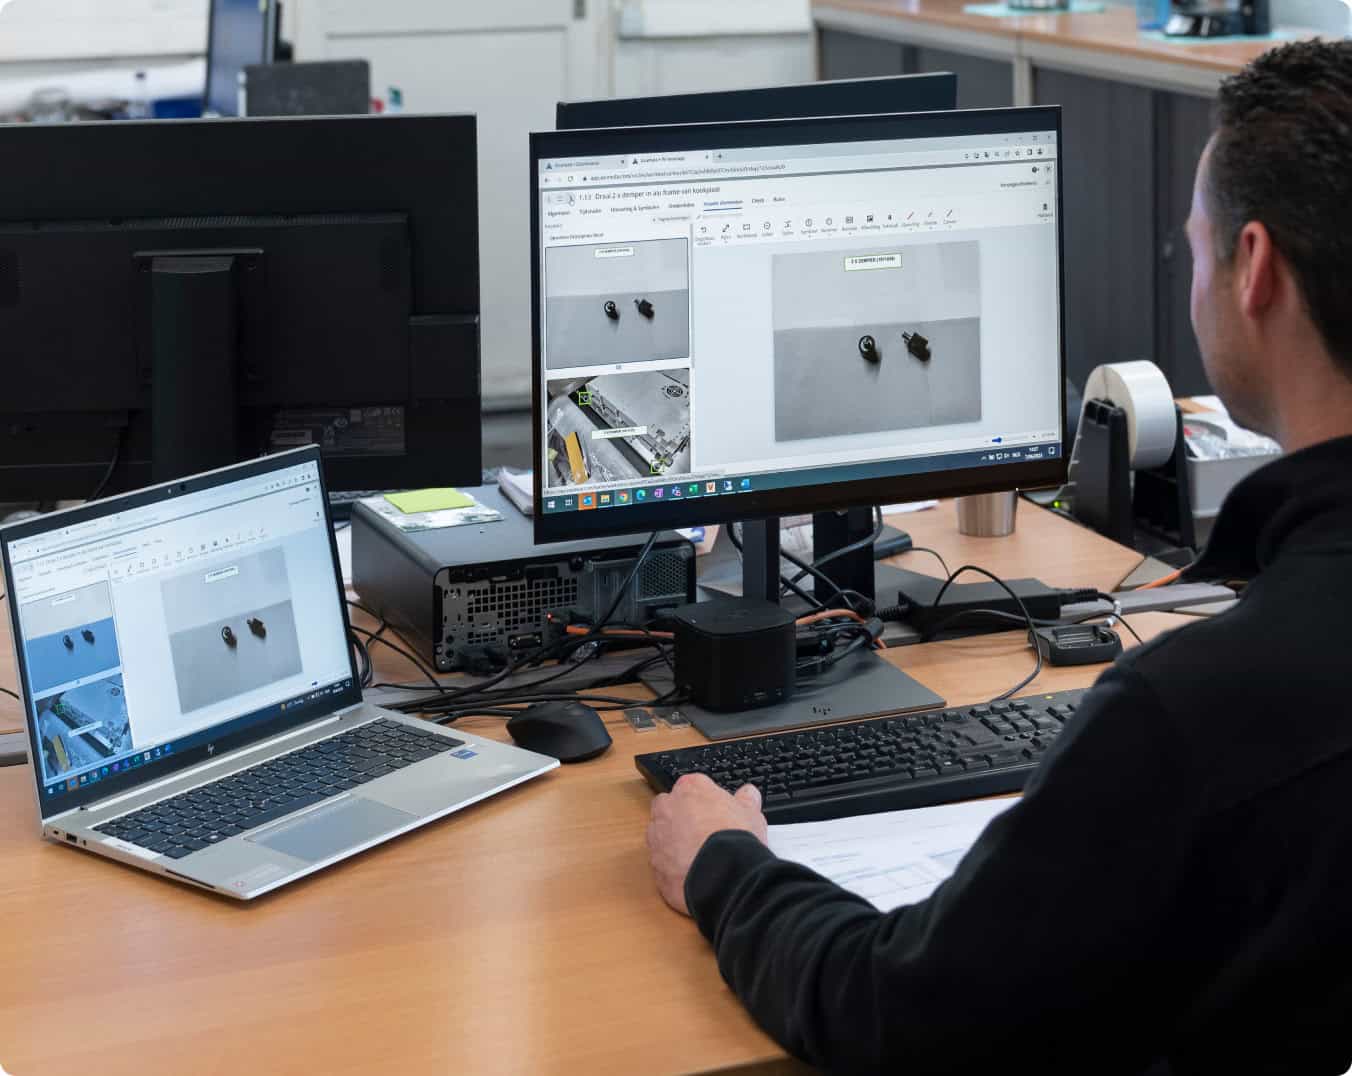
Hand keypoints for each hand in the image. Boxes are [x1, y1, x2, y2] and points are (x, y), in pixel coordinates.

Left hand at [647, 774, 767, 915]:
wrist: (724, 876)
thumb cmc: (736, 839)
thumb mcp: (751, 814)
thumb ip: (746, 800)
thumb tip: (749, 794)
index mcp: (690, 788)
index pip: (692, 787)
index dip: (704, 802)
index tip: (715, 814)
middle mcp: (667, 808)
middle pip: (668, 807)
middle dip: (680, 817)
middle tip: (702, 833)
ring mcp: (656, 837)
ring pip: (660, 835)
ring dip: (673, 843)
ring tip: (697, 857)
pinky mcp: (654, 865)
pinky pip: (661, 863)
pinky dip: (672, 868)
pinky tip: (691, 875)